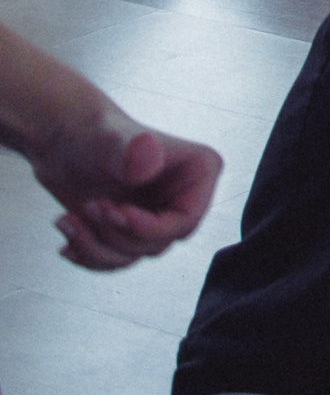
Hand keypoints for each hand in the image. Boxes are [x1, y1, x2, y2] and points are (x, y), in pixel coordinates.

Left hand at [29, 105, 221, 270]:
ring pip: (134, 255)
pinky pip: (118, 260)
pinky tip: (70, 231)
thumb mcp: (110, 141)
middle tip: (90, 206)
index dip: (146, 228)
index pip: (184, 222)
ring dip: (95, 244)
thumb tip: (148, 151)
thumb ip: (131, 149)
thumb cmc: (92, 134)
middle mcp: (186, 197)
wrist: (64, 143)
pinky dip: (87, 253)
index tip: (111, 210)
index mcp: (199, 172)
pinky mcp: (135, 230)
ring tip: (69, 218)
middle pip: (158, 243)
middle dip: (115, 233)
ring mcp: (160, 215)